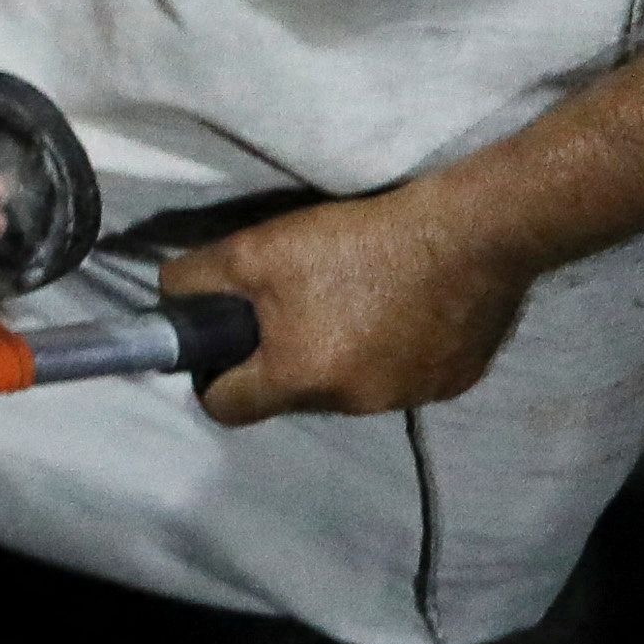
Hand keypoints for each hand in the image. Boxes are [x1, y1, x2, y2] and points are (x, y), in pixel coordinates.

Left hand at [163, 182, 534, 429]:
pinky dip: (392, 353)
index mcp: (301, 380)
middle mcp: (355, 404)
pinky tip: (402, 309)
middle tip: (291, 309)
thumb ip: (197, 279)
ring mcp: (410, 398)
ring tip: (353, 301)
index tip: (221, 348)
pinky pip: (403, 378)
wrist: (473, 233)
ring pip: (348, 389)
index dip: (214, 379)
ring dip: (339, 357)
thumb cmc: (357, 241)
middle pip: (291, 396)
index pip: (228, 409)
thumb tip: (170, 297)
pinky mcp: (453, 383)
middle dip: (282, 361)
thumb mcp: (255, 249)